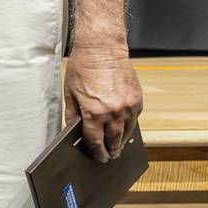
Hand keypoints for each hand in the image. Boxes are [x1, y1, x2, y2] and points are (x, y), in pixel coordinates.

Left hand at [64, 46, 143, 162]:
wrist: (102, 49)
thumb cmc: (83, 68)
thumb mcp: (70, 93)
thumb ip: (72, 115)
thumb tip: (72, 131)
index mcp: (93, 113)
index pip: (95, 141)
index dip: (97, 152)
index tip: (99, 157)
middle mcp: (113, 112)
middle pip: (113, 140)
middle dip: (111, 151)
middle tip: (110, 156)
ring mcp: (127, 107)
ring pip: (126, 133)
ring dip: (121, 142)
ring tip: (117, 147)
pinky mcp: (137, 100)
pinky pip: (134, 120)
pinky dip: (129, 127)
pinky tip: (124, 130)